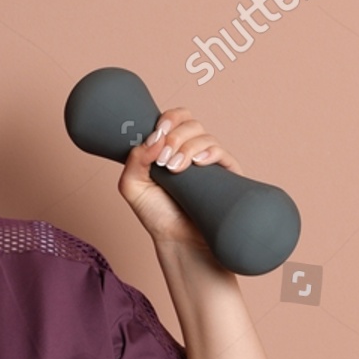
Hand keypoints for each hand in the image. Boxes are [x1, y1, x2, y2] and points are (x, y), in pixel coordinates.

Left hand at [117, 107, 243, 248]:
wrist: (178, 241)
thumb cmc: (156, 215)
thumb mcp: (132, 186)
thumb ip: (134, 159)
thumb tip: (155, 139)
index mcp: (169, 147)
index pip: (175, 118)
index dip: (168, 120)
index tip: (158, 134)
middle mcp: (190, 151)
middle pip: (190, 122)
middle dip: (175, 137)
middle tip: (164, 161)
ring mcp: (209, 161)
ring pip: (204, 136)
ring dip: (187, 148)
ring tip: (175, 170)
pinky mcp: (225, 174)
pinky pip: (222, 152)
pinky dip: (209, 152)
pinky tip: (198, 164)